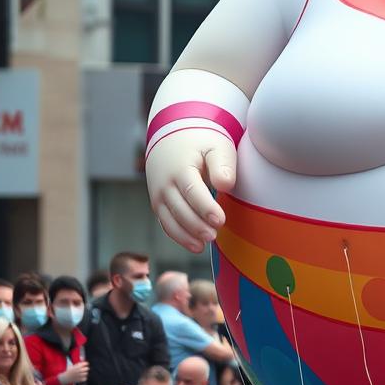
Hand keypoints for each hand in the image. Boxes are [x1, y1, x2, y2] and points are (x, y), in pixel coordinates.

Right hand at [61, 361, 88, 384]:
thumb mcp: (73, 366)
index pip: (85, 363)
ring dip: (85, 373)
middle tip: (84, 369)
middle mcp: (78, 371)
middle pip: (87, 368)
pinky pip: (85, 378)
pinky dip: (84, 378)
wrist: (65, 378)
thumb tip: (82, 357)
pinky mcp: (79, 380)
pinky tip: (81, 377)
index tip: (85, 365)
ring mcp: (79, 376)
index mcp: (76, 366)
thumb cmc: (70, 371)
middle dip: (86, 368)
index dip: (86, 364)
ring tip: (82, 373)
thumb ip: (78, 361)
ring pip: (86, 373)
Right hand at [145, 127, 234, 252]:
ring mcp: (158, 195)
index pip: (192, 191)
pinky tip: (194, 245)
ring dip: (185, 236)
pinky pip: (166, 223)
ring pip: (169, 220)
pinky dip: (178, 236)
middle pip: (179, 209)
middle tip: (213, 235)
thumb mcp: (216, 146)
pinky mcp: (158, 203)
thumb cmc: (201, 142)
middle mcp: (165, 184)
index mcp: (180, 168)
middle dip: (196, 226)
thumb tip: (225, 185)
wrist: (173, 138)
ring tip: (203, 246)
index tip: (220, 220)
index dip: (205, 208)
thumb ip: (222, 164)